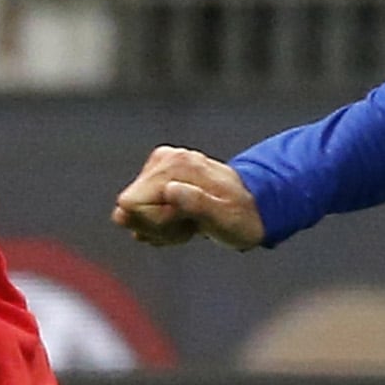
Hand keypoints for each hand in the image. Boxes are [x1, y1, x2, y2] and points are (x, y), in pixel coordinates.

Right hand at [111, 145, 264, 249]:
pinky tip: (183, 221)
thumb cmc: (241, 217)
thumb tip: (169, 190)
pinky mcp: (158, 173)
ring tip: (189, 224)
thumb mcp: (224, 218)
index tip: (183, 224)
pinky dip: (161, 222)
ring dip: (159, 226)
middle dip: (155, 225)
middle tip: (188, 226)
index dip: (154, 222)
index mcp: (177, 166)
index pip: (131, 203)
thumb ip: (196, 204)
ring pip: (133, 210)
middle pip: (129, 207)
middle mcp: (164, 159)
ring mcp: (160, 164)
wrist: (255, 206)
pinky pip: (142, 208)